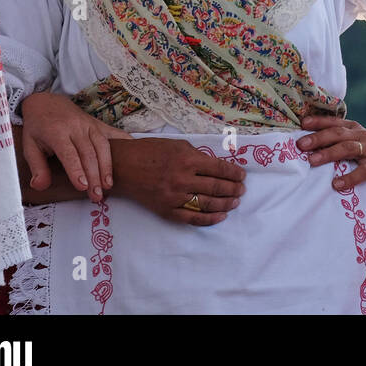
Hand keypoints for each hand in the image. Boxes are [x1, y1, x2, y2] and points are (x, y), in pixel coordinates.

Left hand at [20, 92, 127, 202]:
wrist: (47, 102)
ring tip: (109, 185)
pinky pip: (114, 134)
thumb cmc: (37, 127)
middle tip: (97, 195)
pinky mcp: (99, 124)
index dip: (76, 170)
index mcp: (56, 132)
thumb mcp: (28, 145)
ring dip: (107, 166)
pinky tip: (131, 158)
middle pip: (89, 153)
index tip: (82, 187)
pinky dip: (125, 144)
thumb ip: (37, 166)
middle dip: (94, 175)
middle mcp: (76, 127)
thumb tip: (40, 186)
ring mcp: (90, 124)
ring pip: (102, 146)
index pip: (69, 153)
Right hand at [109, 137, 246, 226]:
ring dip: (226, 204)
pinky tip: (220, 217)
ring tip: (235, 202)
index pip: (219, 168)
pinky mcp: (166, 210)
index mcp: (188, 160)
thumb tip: (218, 166)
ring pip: (207, 204)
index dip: (234, 173)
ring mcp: (175, 197)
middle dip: (233, 189)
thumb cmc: (151, 152)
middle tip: (242, 190)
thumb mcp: (178, 146)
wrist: (123, 168)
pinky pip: (192, 218)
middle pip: (216, 187)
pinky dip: (209, 219)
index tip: (242, 175)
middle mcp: (183, 179)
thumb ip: (198, 156)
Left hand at [297, 115, 365, 195]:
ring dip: (329, 154)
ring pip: (348, 148)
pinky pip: (363, 172)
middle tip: (300, 144)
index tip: (301, 123)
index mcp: (354, 129)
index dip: (318, 122)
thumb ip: (337, 142)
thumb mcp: (357, 143)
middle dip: (318, 138)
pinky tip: (336, 184)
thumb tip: (307, 147)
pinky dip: (349, 177)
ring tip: (312, 161)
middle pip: (337, 133)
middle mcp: (361, 137)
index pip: (334, 122)